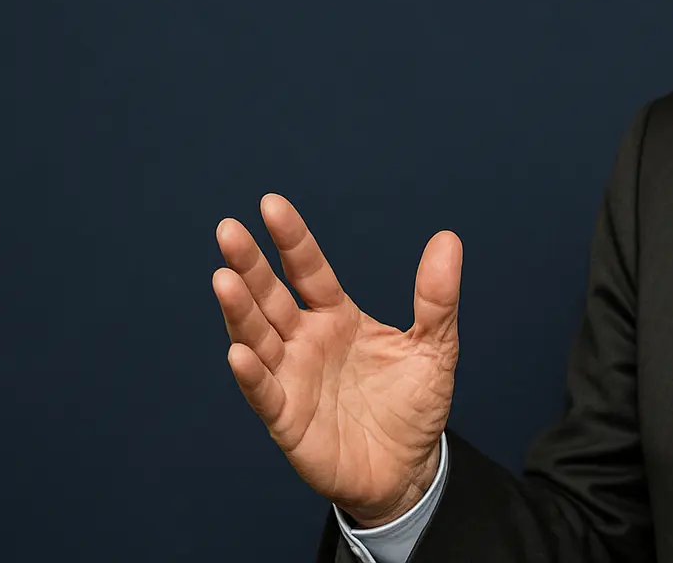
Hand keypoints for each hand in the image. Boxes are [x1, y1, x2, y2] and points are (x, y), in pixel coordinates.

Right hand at [212, 193, 461, 527]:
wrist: (409, 468)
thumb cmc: (414, 404)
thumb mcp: (435, 346)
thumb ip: (437, 296)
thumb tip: (448, 239)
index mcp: (337, 317)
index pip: (309, 269)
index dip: (291, 239)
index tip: (271, 204)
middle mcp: (306, 342)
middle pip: (271, 297)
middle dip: (249, 265)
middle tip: (229, 231)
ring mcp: (292, 379)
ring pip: (258, 338)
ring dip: (239, 311)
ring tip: (224, 279)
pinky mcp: (288, 421)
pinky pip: (265, 395)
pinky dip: (251, 374)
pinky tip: (239, 352)